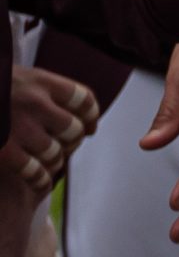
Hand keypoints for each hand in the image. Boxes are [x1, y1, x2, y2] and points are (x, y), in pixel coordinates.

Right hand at [5, 69, 97, 192]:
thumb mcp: (14, 77)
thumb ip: (39, 89)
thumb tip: (69, 107)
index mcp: (40, 82)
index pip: (83, 99)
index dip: (91, 115)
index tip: (91, 126)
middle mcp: (35, 104)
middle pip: (73, 129)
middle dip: (73, 140)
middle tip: (67, 146)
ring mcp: (20, 129)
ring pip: (56, 153)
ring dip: (56, 160)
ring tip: (53, 162)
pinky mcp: (4, 152)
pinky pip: (34, 171)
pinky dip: (41, 178)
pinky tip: (40, 180)